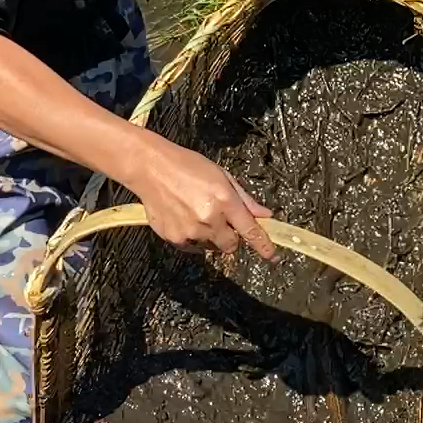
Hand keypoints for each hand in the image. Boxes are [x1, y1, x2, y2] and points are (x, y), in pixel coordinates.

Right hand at [121, 132, 275, 260]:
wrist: (150, 168)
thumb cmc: (186, 166)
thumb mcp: (221, 175)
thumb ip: (244, 199)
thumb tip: (265, 215)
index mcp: (224, 200)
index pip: (250, 230)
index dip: (263, 245)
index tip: (272, 256)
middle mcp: (209, 218)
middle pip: (231, 245)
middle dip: (230, 237)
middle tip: (219, 219)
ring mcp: (190, 231)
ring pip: (210, 246)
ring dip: (210, 236)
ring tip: (195, 212)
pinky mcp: (174, 238)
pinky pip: (192, 246)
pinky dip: (192, 237)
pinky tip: (182, 217)